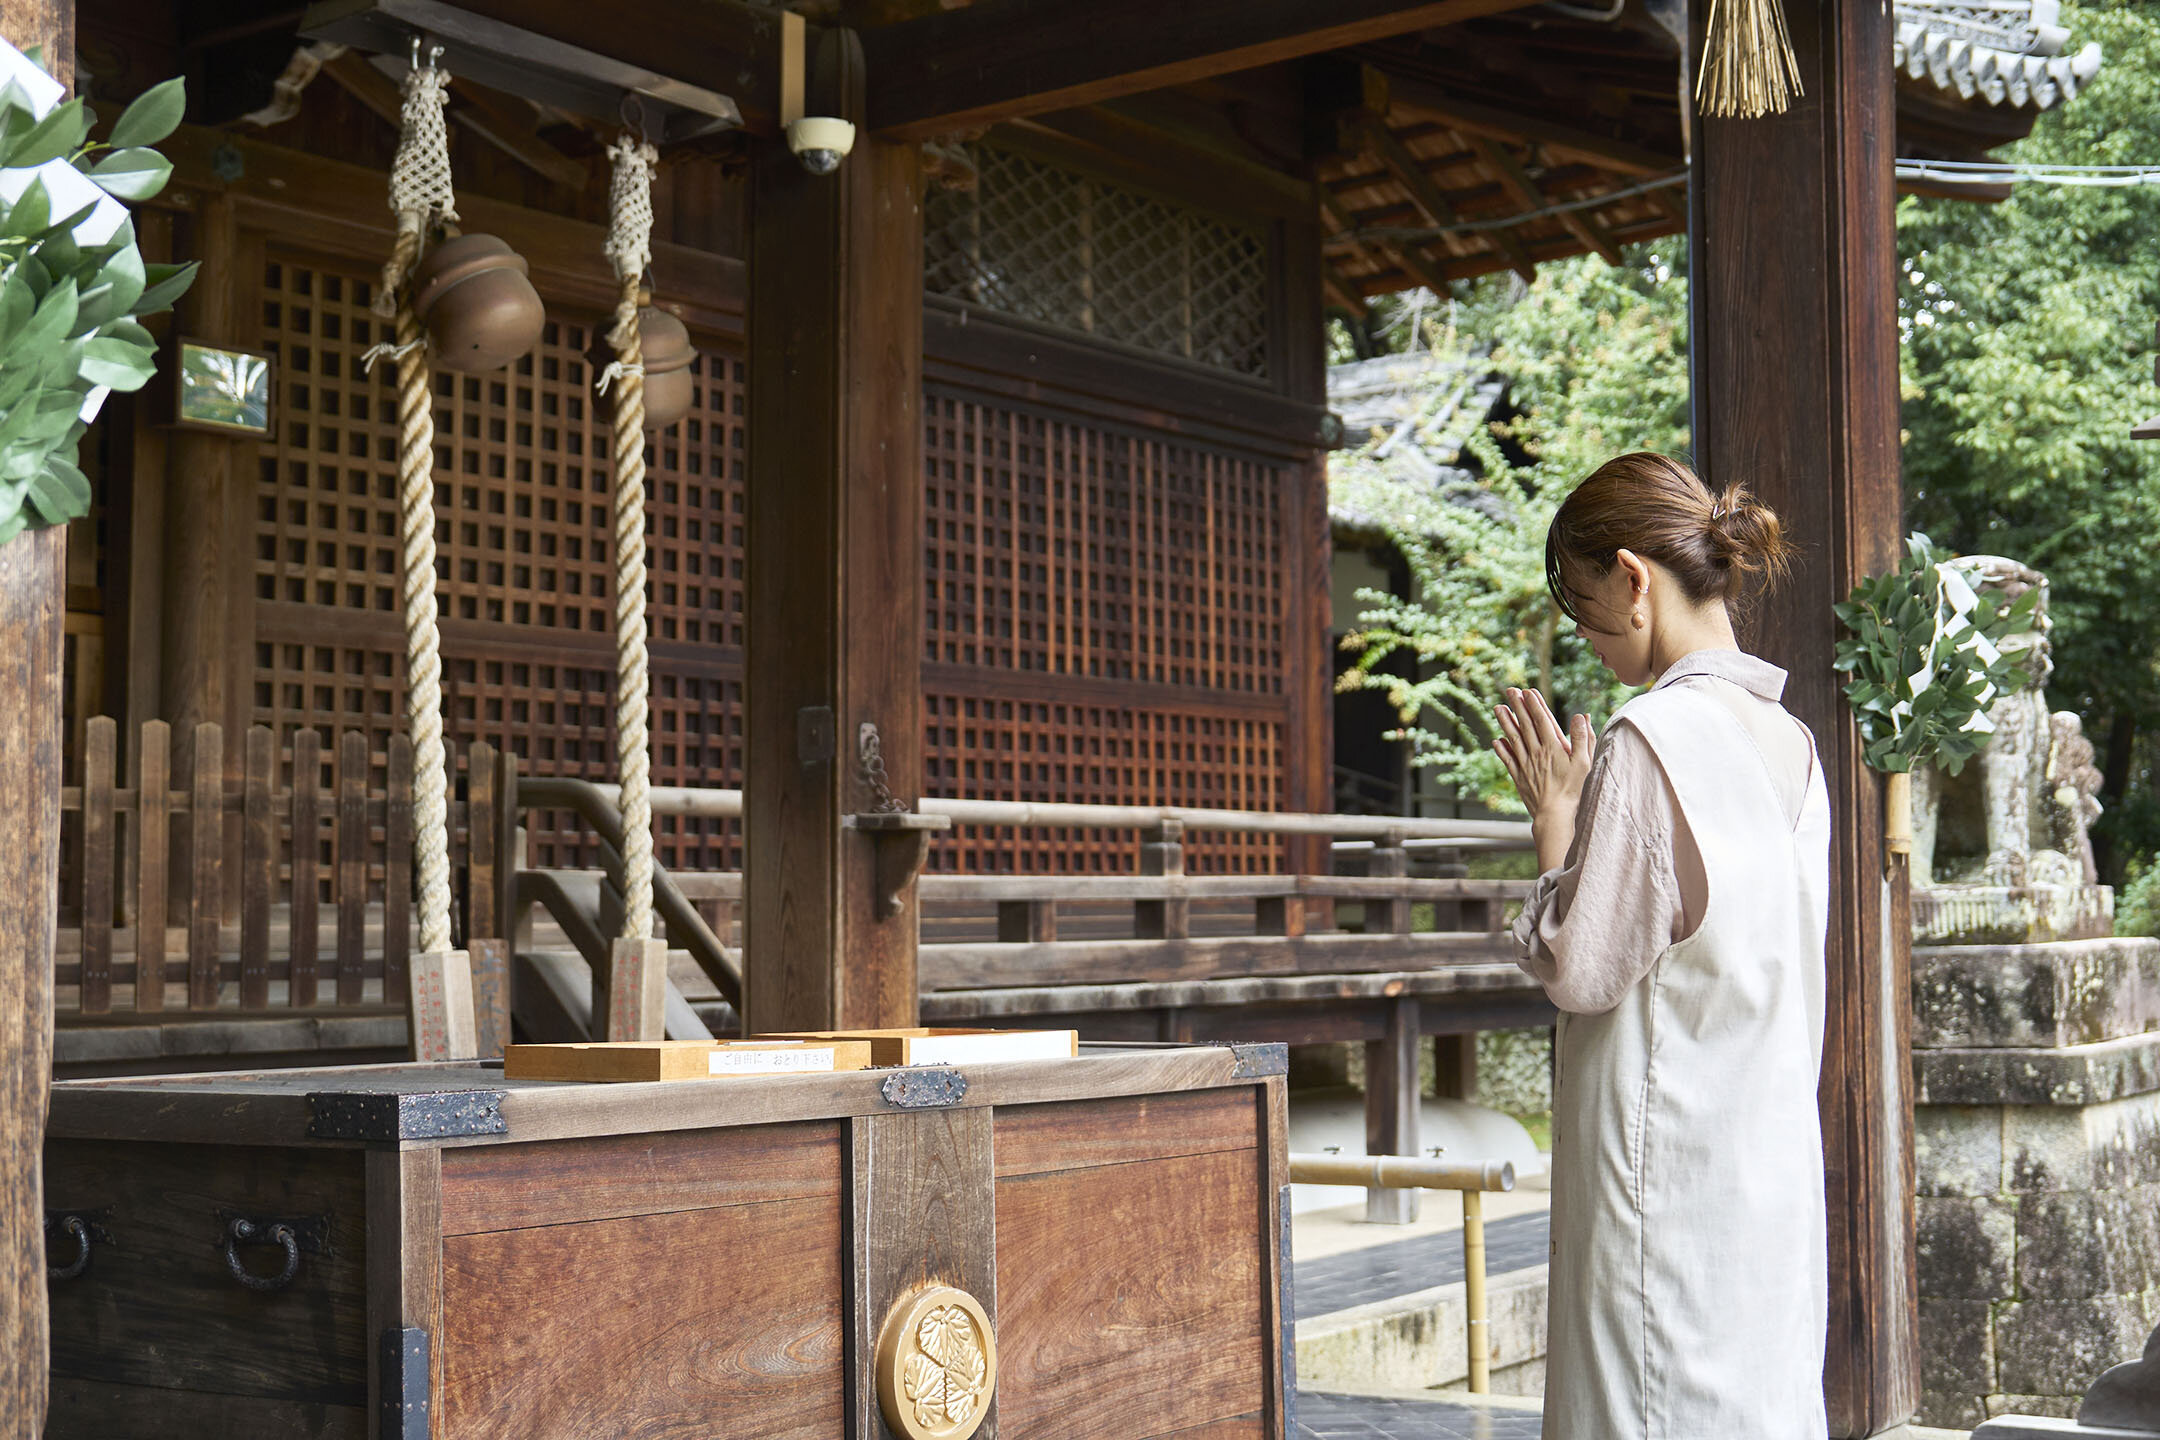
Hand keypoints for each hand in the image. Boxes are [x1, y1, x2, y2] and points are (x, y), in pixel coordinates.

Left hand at [1492, 687, 1595, 870]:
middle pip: (1525, 725)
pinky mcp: (1518, 776)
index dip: (1534, 704)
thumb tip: (1582, 715)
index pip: (1542, 720)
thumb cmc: (1572, 788)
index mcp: (1553, 747)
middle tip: (1510, 690)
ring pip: (1513, 738)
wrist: (1553, 813)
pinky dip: (1501, 749)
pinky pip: (1507, 759)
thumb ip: (1584, 738)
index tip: (1527, 691)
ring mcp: (1525, 764)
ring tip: (1498, 708)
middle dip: (1517, 706)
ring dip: (1505, 722)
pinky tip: (1496, 740)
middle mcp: (1536, 752)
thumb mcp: (1584, 762)